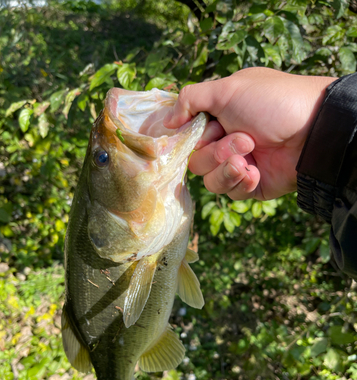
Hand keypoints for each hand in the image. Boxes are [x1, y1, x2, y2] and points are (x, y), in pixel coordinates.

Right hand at [164, 68, 336, 199]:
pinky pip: (231, 193)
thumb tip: (166, 121)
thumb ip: (191, 99)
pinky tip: (258, 171)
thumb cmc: (272, 103)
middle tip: (244, 139)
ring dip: (228, 169)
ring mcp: (238, 165)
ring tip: (250, 156)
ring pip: (210, 181)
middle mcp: (225, 143)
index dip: (192, 139)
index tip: (206, 130)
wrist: (311, 132)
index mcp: (218, 119)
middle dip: (217, 152)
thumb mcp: (228, 90)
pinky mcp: (251, 186)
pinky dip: (242, 182)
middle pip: (196, 163)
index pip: (188, 138)